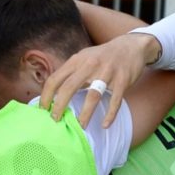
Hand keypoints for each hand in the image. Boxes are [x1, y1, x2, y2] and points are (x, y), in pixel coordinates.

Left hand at [39, 33, 160, 128]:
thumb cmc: (102, 57)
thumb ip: (69, 72)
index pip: (55, 79)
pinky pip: (115, 100)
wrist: (131, 47)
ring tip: (80, 127)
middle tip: (55, 120)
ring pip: (92, 96)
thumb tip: (52, 92)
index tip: (42, 109)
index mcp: (76, 60)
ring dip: (85, 114)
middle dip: (60, 106)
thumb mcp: (83, 58)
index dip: (46, 95)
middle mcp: (90, 65)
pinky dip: (110, 114)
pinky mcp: (123, 80)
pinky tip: (105, 125)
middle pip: (69, 87)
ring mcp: (107, 72)